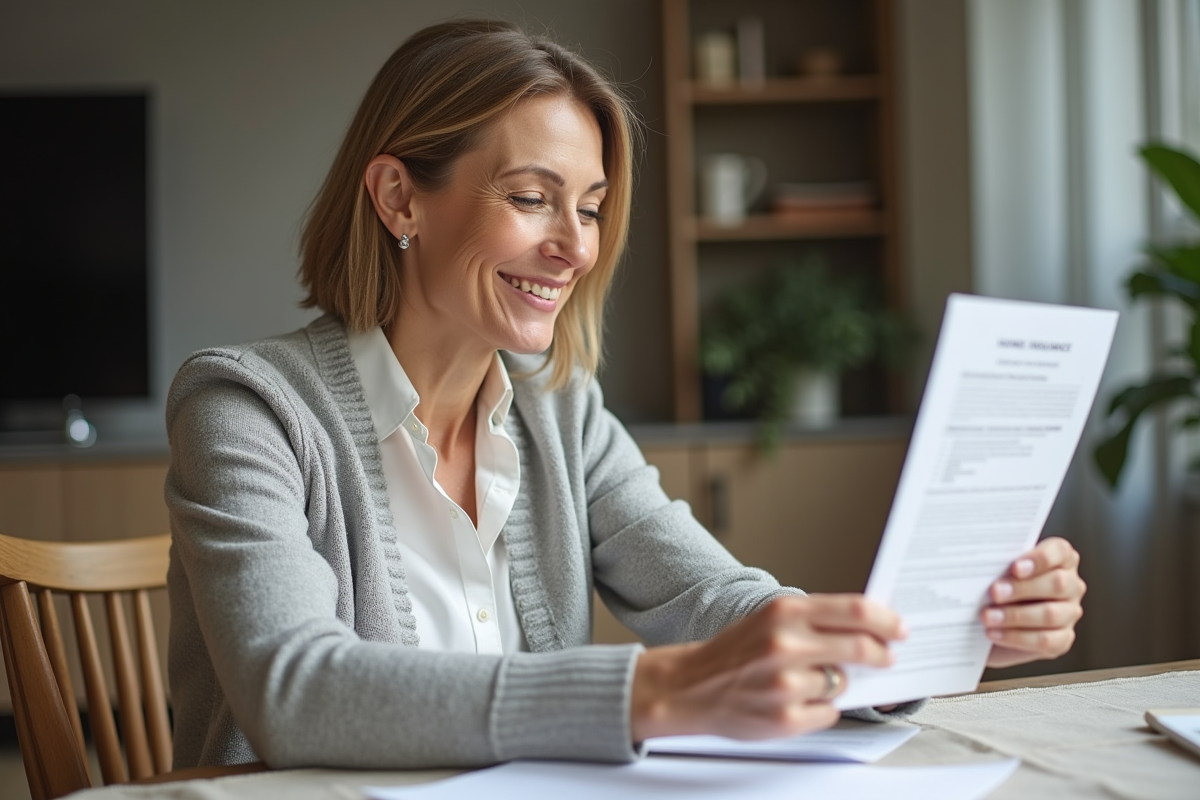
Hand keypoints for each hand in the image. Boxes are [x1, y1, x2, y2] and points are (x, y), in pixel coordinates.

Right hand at [629, 594, 907, 741]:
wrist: (689, 686)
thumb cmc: (734, 652)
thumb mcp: (770, 620)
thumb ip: (815, 620)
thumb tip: (868, 627)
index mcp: (784, 612)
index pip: (855, 611)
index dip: (886, 621)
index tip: (899, 628)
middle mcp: (785, 645)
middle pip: (861, 647)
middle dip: (880, 654)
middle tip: (886, 657)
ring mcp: (786, 684)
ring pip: (842, 683)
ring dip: (835, 683)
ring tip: (804, 680)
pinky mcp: (786, 718)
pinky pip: (829, 712)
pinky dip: (820, 708)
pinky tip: (794, 701)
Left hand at [983, 537, 1085, 668]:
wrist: (988, 622)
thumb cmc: (995, 587)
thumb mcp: (996, 572)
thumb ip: (998, 564)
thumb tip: (984, 564)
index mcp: (1059, 559)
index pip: (1060, 551)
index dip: (1041, 558)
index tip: (1015, 567)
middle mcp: (1070, 585)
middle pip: (1057, 583)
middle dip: (1022, 588)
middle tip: (994, 592)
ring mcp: (1069, 613)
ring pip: (1051, 614)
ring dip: (1015, 616)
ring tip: (988, 616)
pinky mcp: (1062, 639)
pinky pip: (1046, 640)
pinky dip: (1017, 637)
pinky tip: (995, 633)